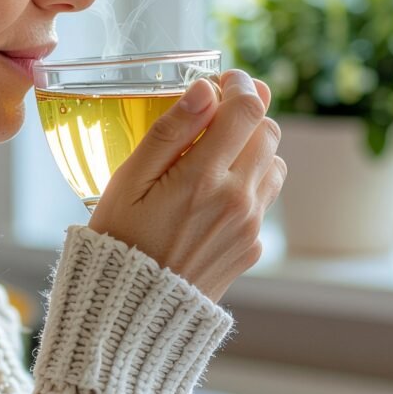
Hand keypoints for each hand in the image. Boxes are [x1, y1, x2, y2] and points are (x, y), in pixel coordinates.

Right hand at [88, 70, 286, 302]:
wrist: (130, 314)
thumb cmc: (119, 241)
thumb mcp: (129, 181)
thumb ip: (169, 132)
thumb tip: (205, 90)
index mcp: (204, 178)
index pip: (247, 109)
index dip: (239, 84)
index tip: (221, 80)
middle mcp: (238, 200)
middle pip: (269, 131)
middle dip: (246, 112)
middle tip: (215, 111)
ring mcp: (250, 226)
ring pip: (273, 163)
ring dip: (252, 147)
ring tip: (214, 154)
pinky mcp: (252, 247)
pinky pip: (264, 199)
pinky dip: (248, 183)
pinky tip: (211, 194)